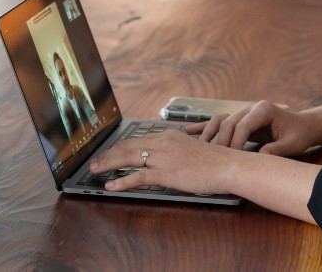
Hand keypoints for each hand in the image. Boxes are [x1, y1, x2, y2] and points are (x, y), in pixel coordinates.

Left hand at [88, 129, 242, 195]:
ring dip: (108, 164)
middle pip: (127, 146)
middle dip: (108, 155)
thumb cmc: (215, 162)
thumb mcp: (191, 150)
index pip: (137, 140)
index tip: (108, 153)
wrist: (227, 166)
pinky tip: (111, 186)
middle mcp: (163, 143)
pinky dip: (122, 181)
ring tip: (95, 171)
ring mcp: (163, 157)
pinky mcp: (166, 172)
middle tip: (94, 162)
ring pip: (128, 158)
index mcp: (168, 136)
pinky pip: (138, 177)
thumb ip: (175, 152)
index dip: (119, 147)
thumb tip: (163, 161)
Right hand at [187, 100, 318, 156]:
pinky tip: (189, 131)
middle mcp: (251, 107)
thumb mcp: (292, 144)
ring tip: (197, 146)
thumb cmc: (299, 134)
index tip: (232, 159)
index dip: (235, 142)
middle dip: (221, 142)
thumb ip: (277, 150)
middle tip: (216, 160)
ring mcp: (244, 111)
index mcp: (264, 109)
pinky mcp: (240, 118)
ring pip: (220, 120)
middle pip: (228, 122)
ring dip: (208, 133)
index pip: (243, 125)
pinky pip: (220, 121)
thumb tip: (261, 158)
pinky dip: (205, 126)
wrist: (303, 125)